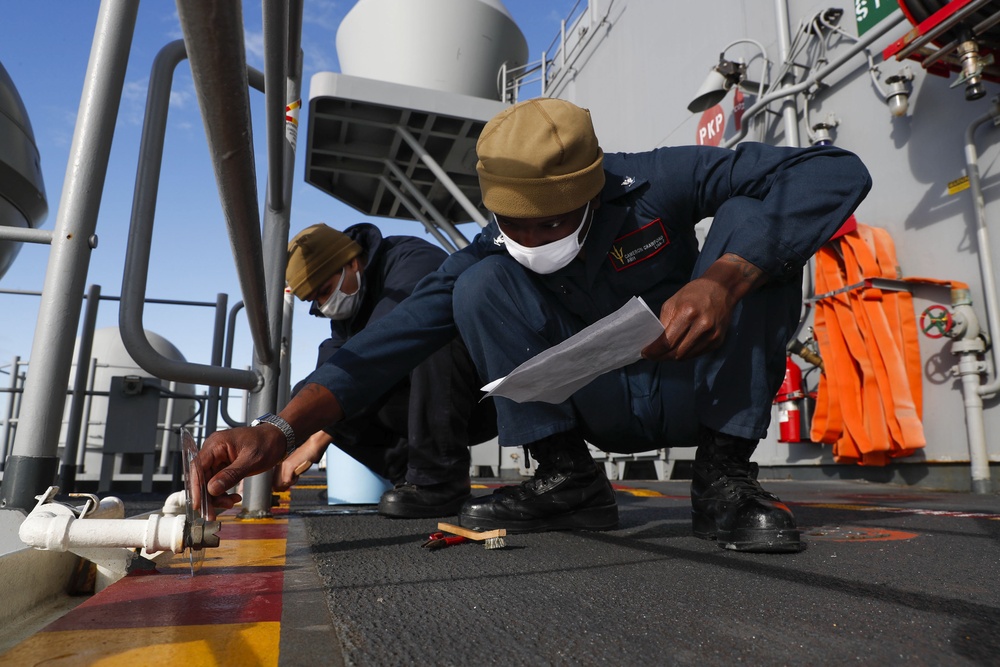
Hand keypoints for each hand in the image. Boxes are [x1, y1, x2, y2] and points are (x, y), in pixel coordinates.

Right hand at [192, 425, 286, 518]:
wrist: (278, 438)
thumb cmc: (267, 443)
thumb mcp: (251, 460)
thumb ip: (231, 474)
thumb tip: (212, 489)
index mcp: (216, 444)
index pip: (198, 467)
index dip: (196, 487)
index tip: (198, 505)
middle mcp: (213, 450)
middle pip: (202, 477)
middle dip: (208, 497)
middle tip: (212, 514)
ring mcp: (218, 458)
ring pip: (209, 482)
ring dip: (217, 496)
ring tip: (231, 503)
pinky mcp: (224, 466)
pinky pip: (217, 482)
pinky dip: (223, 492)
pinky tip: (234, 498)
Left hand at [273, 430, 331, 490]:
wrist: (311, 448)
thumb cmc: (304, 458)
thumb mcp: (293, 468)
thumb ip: (287, 475)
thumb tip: (281, 487)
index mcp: (278, 466)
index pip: (273, 482)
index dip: (280, 488)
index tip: (286, 486)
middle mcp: (279, 465)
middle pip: (276, 485)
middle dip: (284, 487)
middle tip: (292, 481)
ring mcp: (284, 466)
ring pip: (281, 483)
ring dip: (289, 484)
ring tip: (296, 476)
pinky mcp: (290, 466)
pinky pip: (287, 481)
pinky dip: (293, 481)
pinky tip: (297, 475)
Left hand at [641, 253, 766, 360]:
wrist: (722, 289)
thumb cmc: (694, 293)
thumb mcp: (673, 302)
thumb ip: (663, 322)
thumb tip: (655, 342)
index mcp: (688, 313)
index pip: (667, 341)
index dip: (654, 351)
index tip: (645, 353)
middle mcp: (702, 326)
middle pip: (676, 353)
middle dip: (661, 356)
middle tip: (652, 355)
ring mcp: (712, 335)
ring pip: (686, 356)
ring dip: (673, 357)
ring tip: (664, 353)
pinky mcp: (718, 341)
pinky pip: (697, 354)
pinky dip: (685, 354)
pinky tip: (679, 348)